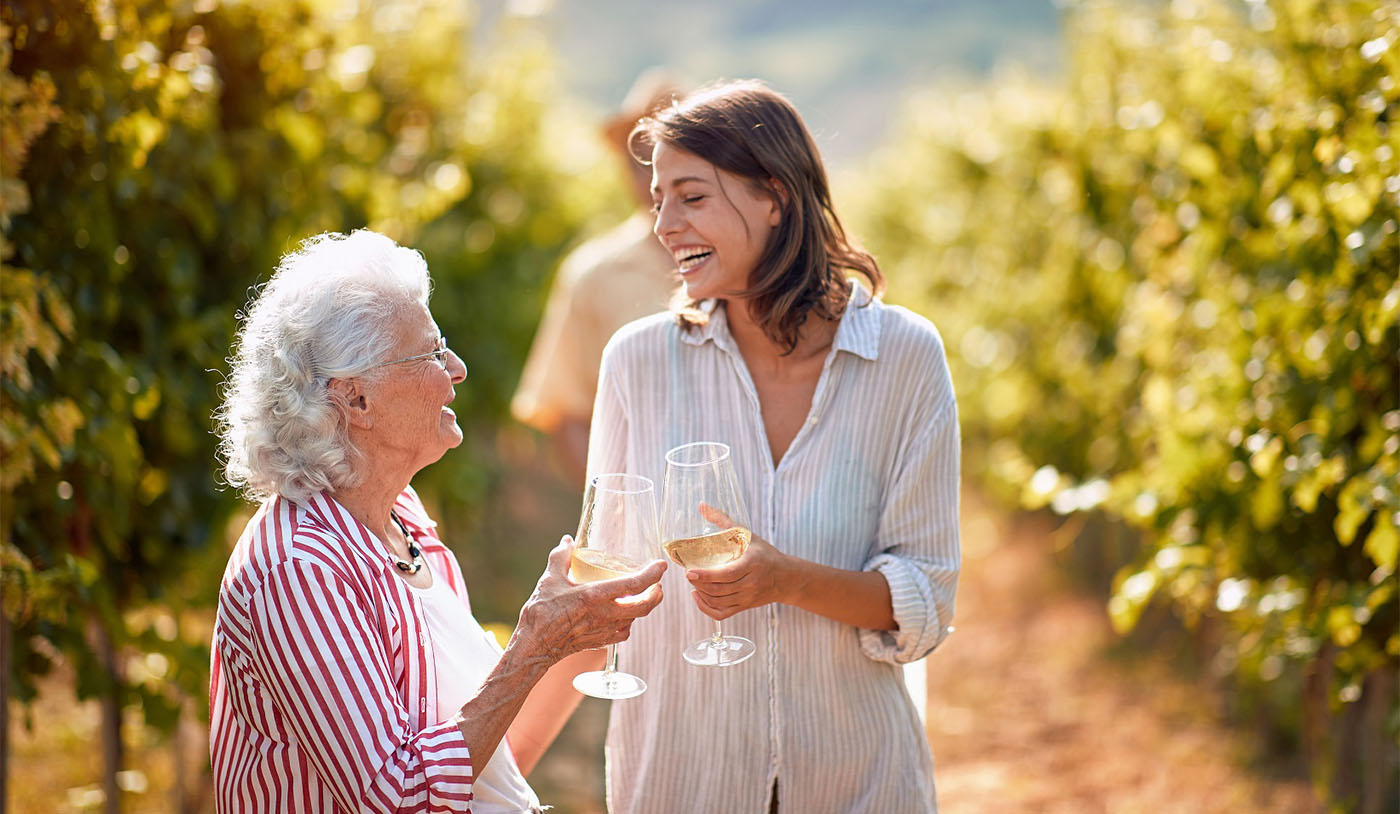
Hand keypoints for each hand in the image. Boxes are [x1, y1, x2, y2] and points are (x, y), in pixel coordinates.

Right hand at [514, 536, 665, 663]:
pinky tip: (623, 617)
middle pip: (644, 606)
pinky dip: (628, 623)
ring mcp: (604, 630)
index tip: (660, 566)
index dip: (651, 574)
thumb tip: (568, 540)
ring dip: (642, 608)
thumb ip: (561, 556)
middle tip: (657, 585)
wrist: (534, 645)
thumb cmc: (541, 612)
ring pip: (635, 620)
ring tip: (641, 597)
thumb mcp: (550, 579)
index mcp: (595, 596)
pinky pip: (623, 633)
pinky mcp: (600, 642)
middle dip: (656, 595)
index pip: (634, 585)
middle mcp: (605, 614)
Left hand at [684, 504, 793, 620]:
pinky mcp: (744, 607)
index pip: (727, 574)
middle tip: (688, 574)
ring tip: (693, 582)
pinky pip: (722, 613)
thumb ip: (723, 521)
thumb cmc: (765, 553)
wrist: (786, 578)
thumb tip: (701, 505)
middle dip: (699, 584)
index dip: (707, 575)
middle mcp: (750, 584)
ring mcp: (747, 598)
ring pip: (718, 602)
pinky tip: (698, 597)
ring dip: (701, 594)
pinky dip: (707, 609)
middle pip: (719, 590)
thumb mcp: (748, 535)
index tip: (689, 571)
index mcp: (752, 564)